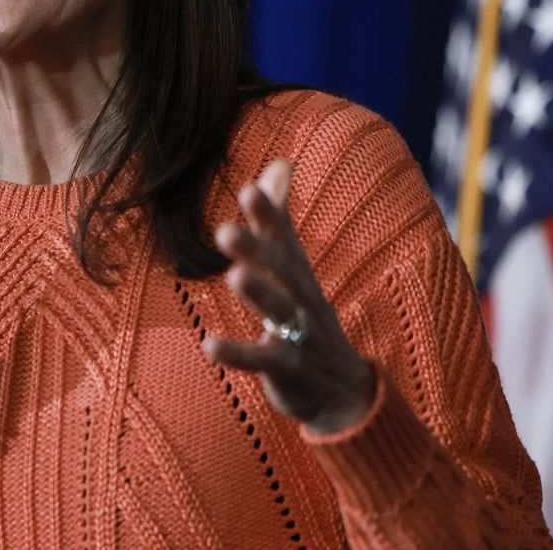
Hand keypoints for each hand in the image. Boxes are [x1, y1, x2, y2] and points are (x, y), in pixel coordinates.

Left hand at [202, 159, 375, 434]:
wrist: (343, 390)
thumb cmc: (306, 315)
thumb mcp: (294, 266)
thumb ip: (279, 218)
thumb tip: (280, 162)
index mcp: (296, 271)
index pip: (283, 237)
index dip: (268, 215)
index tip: (248, 189)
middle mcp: (301, 297)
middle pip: (280, 269)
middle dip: (256, 248)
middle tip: (225, 230)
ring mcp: (299, 333)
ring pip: (279, 311)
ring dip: (257, 294)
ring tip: (232, 276)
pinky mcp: (290, 369)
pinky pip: (263, 361)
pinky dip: (237, 353)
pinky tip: (209, 345)